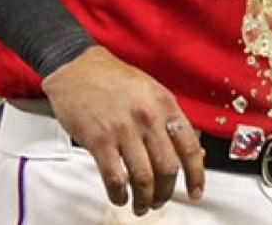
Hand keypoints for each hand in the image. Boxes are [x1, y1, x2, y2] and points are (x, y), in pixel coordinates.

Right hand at [41, 47, 206, 214]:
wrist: (75, 67)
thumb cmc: (112, 78)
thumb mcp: (150, 90)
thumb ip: (169, 119)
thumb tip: (191, 151)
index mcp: (165, 104)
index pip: (189, 147)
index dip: (196, 175)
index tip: (195, 191)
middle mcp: (148, 117)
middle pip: (167, 168)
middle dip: (166, 192)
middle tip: (160, 200)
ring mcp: (123, 129)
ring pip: (143, 178)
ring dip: (144, 199)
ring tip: (141, 205)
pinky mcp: (99, 140)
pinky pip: (115, 178)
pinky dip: (120, 194)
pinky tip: (120, 197)